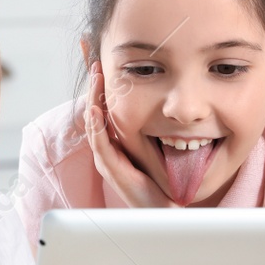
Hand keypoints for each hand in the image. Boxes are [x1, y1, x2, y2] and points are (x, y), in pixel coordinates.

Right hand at [84, 62, 173, 207]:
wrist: (166, 207)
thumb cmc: (162, 179)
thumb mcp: (159, 144)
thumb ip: (159, 124)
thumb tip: (170, 99)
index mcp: (117, 139)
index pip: (104, 105)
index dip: (100, 83)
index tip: (100, 57)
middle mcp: (107, 147)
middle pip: (95, 108)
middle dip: (94, 83)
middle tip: (94, 57)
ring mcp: (107, 158)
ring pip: (95, 122)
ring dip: (94, 97)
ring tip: (97, 76)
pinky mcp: (112, 169)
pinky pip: (101, 143)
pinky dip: (97, 125)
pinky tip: (96, 109)